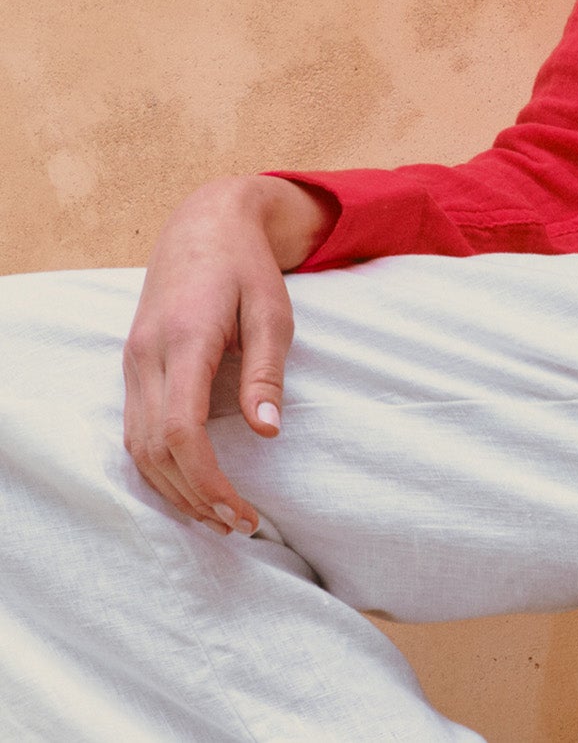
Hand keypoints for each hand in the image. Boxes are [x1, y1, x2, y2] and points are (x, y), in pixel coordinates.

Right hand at [121, 175, 331, 534]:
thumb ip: (266, 373)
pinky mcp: (133, 367)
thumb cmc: (247, 266)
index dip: (206, 480)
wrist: (204, 224)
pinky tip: (189, 484)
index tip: (240, 511)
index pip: (180, 431)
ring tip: (217, 516)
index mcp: (184, 341)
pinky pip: (134, 430)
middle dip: (192, 497)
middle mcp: (146, 357)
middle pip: (153, 450)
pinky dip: (158, 465)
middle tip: (237, 525)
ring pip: (135, 447)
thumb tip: (267, 434)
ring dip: (172, 489)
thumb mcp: (273, 311)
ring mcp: (132, 363)